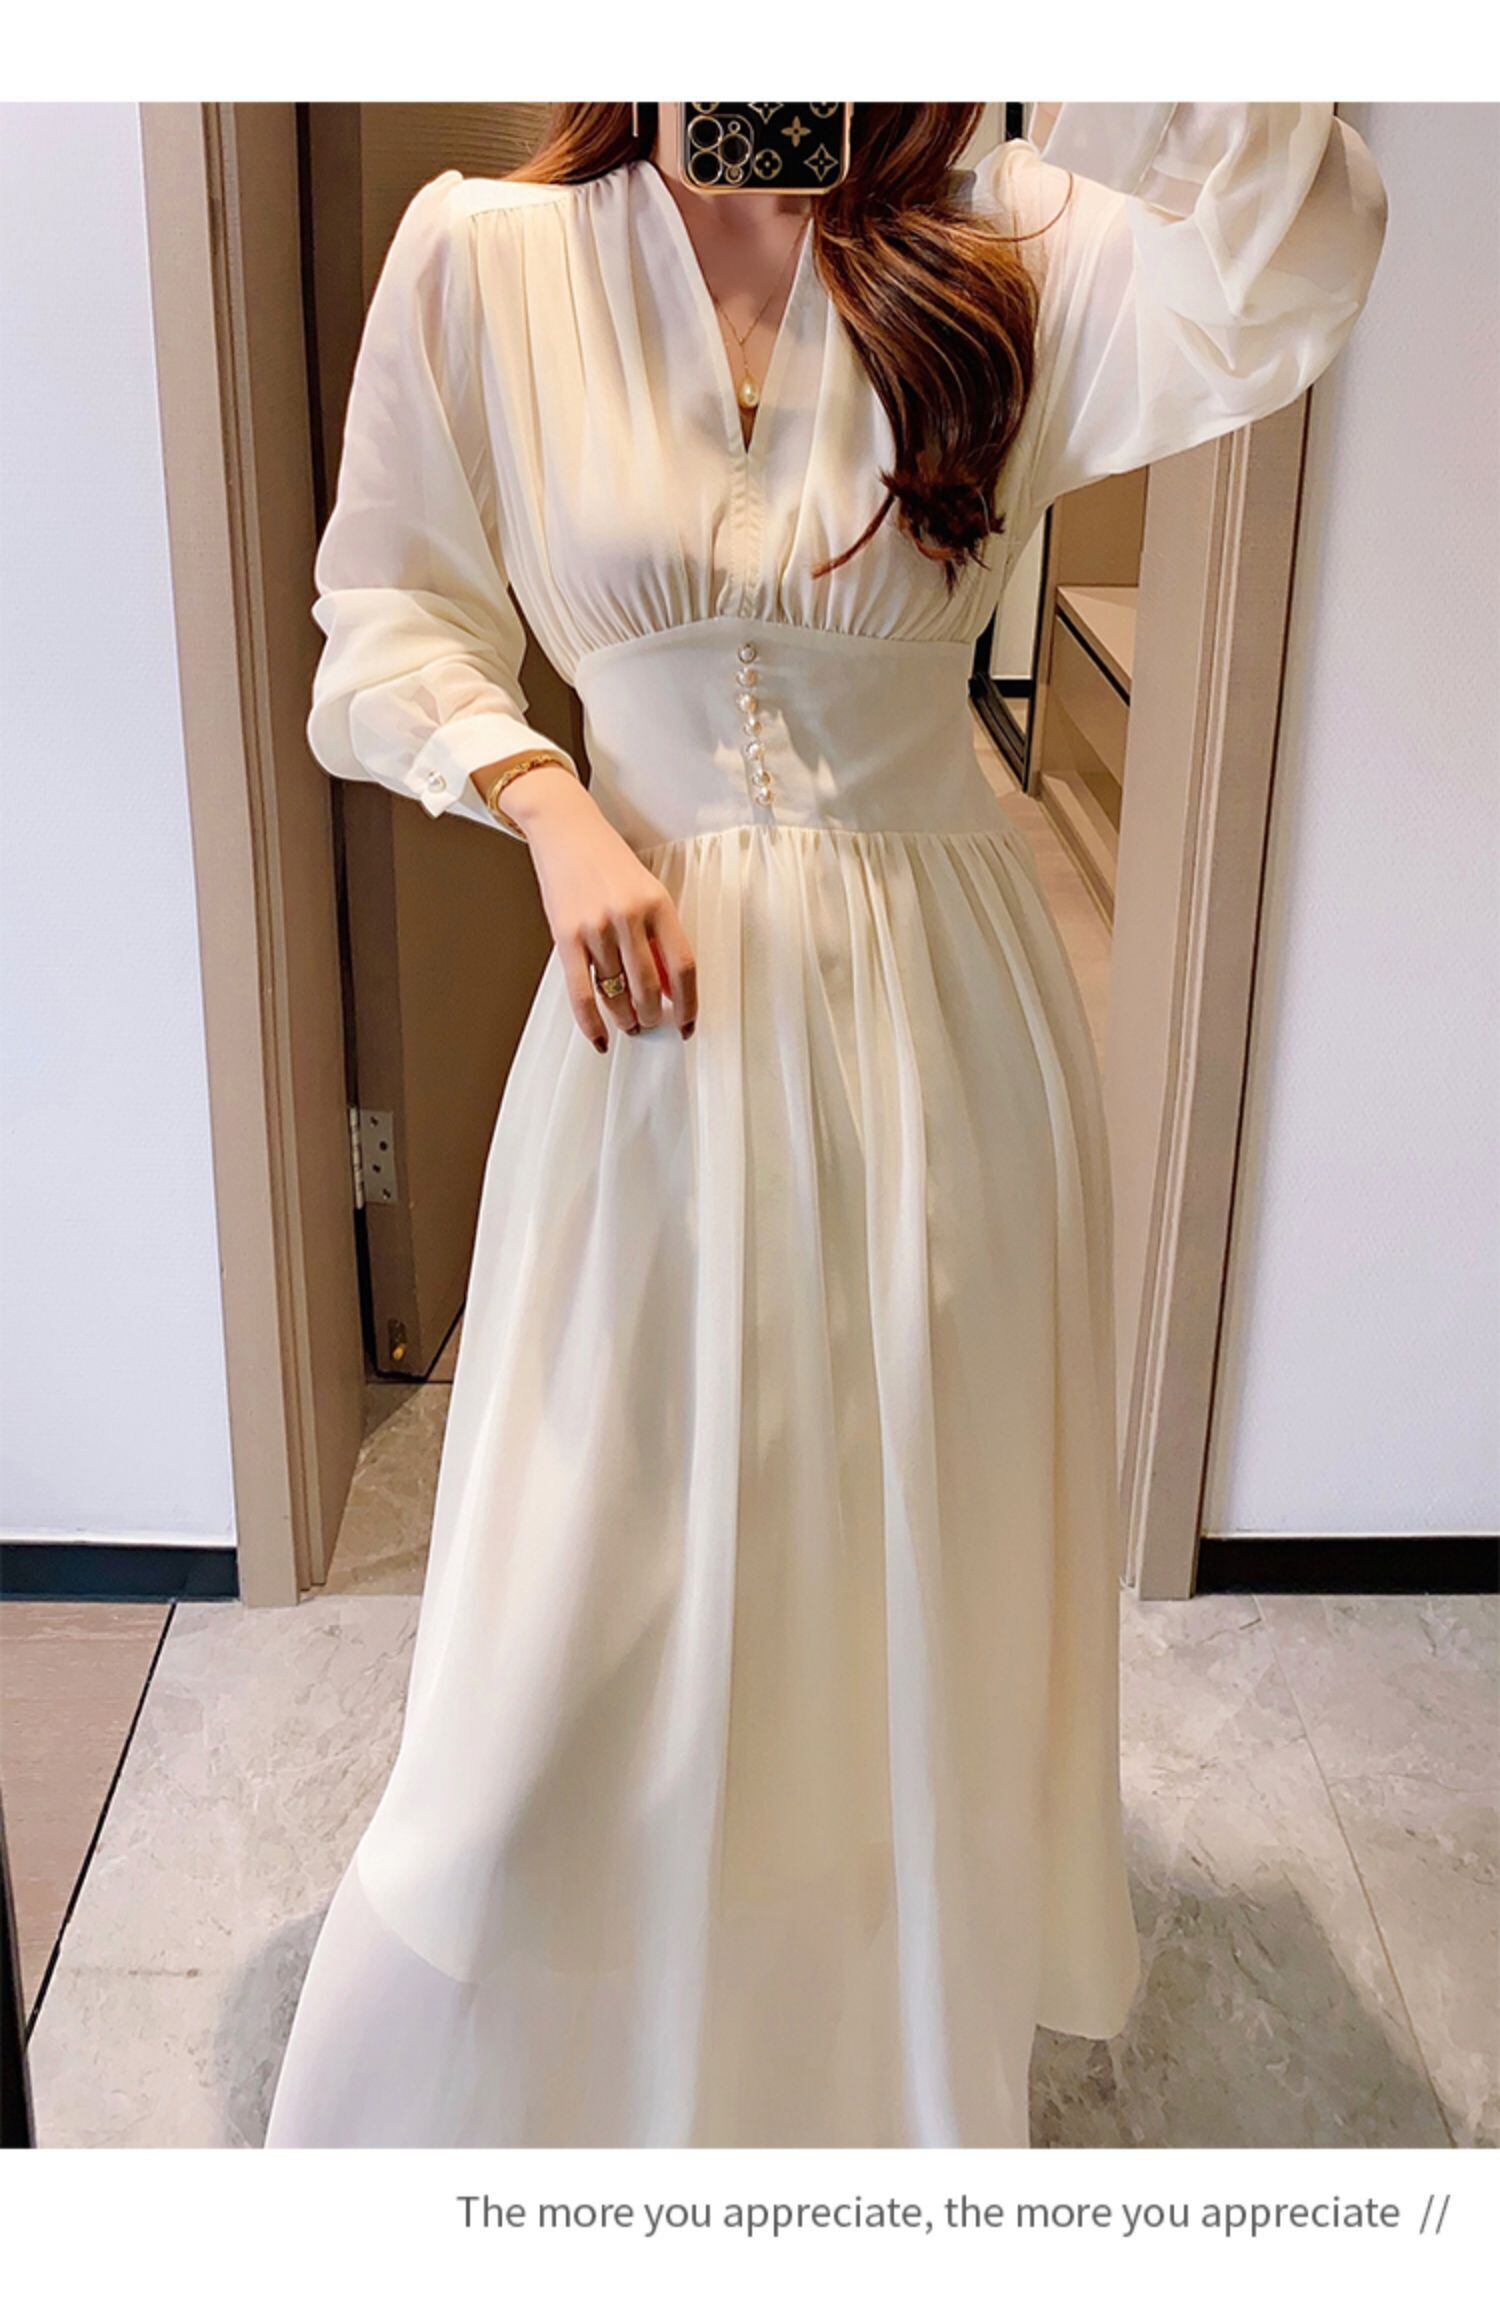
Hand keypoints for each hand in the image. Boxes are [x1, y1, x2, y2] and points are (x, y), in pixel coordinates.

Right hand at [496, 761, 697, 1050]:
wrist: (566, 832)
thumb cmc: (609, 861)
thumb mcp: (647, 890)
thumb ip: (659, 935)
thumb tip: (670, 986)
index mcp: (658, 904)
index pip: (683, 966)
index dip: (688, 1003)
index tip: (687, 1024)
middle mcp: (629, 916)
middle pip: (650, 986)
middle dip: (653, 1015)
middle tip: (652, 1024)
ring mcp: (596, 927)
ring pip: (616, 992)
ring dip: (626, 1018)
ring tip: (629, 1025)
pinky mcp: (566, 937)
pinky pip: (581, 992)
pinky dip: (591, 1022)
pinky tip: (599, 1038)